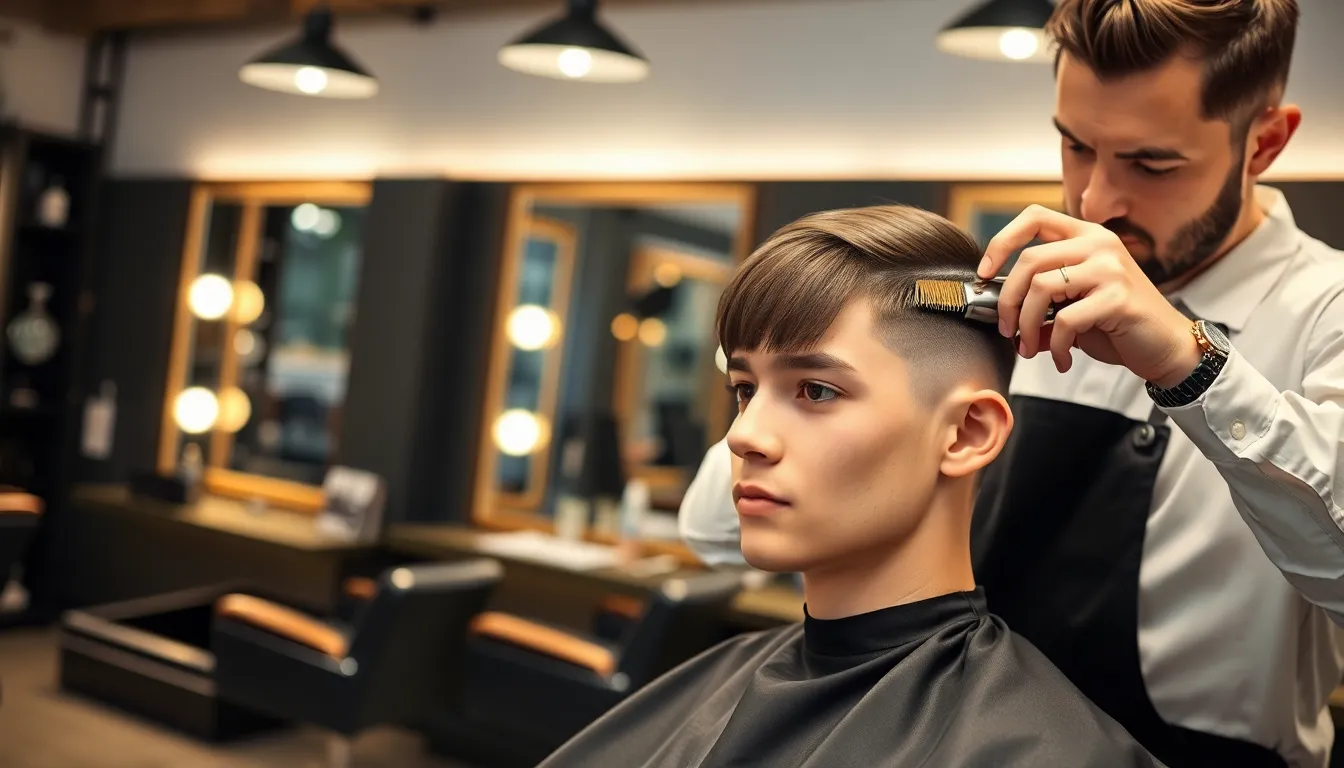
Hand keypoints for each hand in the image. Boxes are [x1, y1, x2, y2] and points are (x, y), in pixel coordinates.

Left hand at [977, 205, 1200, 386]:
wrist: (1166, 346)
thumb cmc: (1117, 324)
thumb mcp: (1074, 305)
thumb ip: (1042, 301)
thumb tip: (1001, 313)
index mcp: (1087, 236)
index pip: (1034, 217)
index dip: (1001, 242)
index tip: (985, 273)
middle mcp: (1099, 244)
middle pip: (1029, 260)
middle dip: (1008, 301)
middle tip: (1008, 330)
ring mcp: (1110, 268)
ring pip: (1041, 288)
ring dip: (1027, 326)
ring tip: (1031, 349)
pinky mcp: (1118, 298)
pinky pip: (1066, 320)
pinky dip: (1055, 346)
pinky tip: (1061, 359)